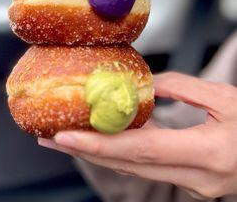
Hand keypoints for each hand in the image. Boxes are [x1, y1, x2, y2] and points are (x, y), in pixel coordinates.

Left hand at [38, 72, 236, 199]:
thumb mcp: (226, 98)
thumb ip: (183, 88)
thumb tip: (147, 85)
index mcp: (206, 153)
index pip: (140, 150)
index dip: (99, 143)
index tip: (65, 135)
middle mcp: (195, 177)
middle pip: (128, 165)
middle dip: (86, 151)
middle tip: (51, 139)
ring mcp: (192, 186)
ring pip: (135, 169)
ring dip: (100, 154)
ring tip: (69, 139)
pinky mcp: (190, 182)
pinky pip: (148, 168)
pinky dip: (122, 155)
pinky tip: (105, 142)